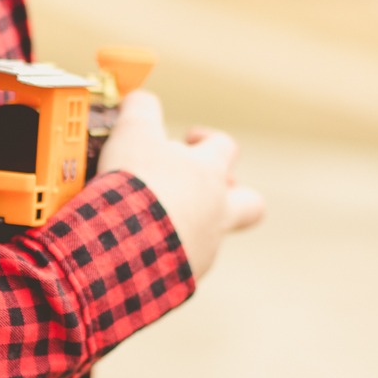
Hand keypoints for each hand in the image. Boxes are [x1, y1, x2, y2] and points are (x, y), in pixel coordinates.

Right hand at [95, 89, 263, 280]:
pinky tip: (134, 251)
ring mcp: (205, 249)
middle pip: (250, 205)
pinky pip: (179, 267)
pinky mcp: (182, 279)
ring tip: (148, 224)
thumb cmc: (137, 184)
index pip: (226, 148)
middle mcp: (217, 213)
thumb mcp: (133, 133)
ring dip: (188, 229)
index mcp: (209, 173)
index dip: (208, 140)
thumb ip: (140, 110)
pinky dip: (162, 258)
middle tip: (203, 193)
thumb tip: (139, 98)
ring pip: (211, 239)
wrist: (127, 244)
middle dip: (234, 197)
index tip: (187, 139)